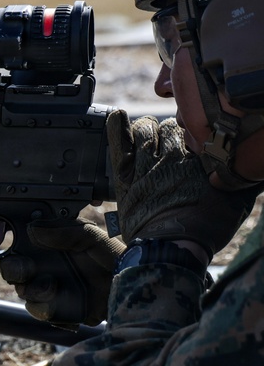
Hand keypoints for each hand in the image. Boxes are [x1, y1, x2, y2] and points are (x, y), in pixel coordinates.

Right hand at [0, 218, 124, 325]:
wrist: (131, 283)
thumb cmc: (111, 255)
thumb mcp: (90, 236)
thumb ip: (64, 231)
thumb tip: (34, 228)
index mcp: (45, 249)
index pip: (17, 249)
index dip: (11, 249)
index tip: (16, 247)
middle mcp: (43, 270)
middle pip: (12, 273)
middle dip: (14, 271)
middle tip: (26, 270)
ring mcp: (49, 291)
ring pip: (25, 294)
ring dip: (34, 291)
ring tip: (52, 287)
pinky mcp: (58, 310)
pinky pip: (42, 312)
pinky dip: (49, 308)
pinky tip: (64, 301)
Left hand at [107, 110, 257, 255]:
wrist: (174, 250)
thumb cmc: (206, 229)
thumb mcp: (237, 201)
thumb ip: (246, 179)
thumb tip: (258, 169)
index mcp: (200, 160)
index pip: (198, 130)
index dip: (197, 131)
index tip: (198, 136)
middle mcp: (173, 158)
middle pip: (170, 128)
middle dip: (173, 129)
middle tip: (174, 139)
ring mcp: (146, 166)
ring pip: (145, 131)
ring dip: (148, 129)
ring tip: (151, 133)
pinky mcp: (125, 178)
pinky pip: (118, 145)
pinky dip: (116, 128)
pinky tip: (117, 116)